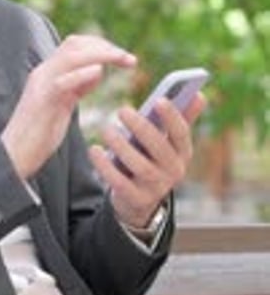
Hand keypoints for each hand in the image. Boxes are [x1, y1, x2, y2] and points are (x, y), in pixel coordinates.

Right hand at [2, 34, 135, 179]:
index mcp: (48, 73)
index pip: (74, 45)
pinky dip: (83, 74)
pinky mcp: (42, 102)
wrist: (14, 156)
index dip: (100, 45)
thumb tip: (96, 72)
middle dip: (106, 46)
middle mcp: (43, 73)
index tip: (122, 56)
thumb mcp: (63, 105)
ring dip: (102, 54)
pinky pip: (63, 81)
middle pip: (75, 44)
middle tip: (130, 59)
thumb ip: (76, 87)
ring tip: (124, 60)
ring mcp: (41, 85)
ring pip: (71, 56)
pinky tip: (100, 74)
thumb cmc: (39, 135)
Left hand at [89, 93, 206, 227]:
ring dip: (122, 146)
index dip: (172, 117)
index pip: (182, 133)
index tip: (159, 99)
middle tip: (122, 110)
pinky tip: (96, 150)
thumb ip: (181, 118)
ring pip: (141, 166)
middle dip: (141, 128)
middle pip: (159, 148)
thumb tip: (200, 95)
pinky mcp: (137, 200)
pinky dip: (106, 166)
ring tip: (106, 129)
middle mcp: (174, 171)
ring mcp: (156, 188)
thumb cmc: (153, 159)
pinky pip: (120, 183)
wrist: (140, 200)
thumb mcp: (168, 142)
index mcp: (183, 152)